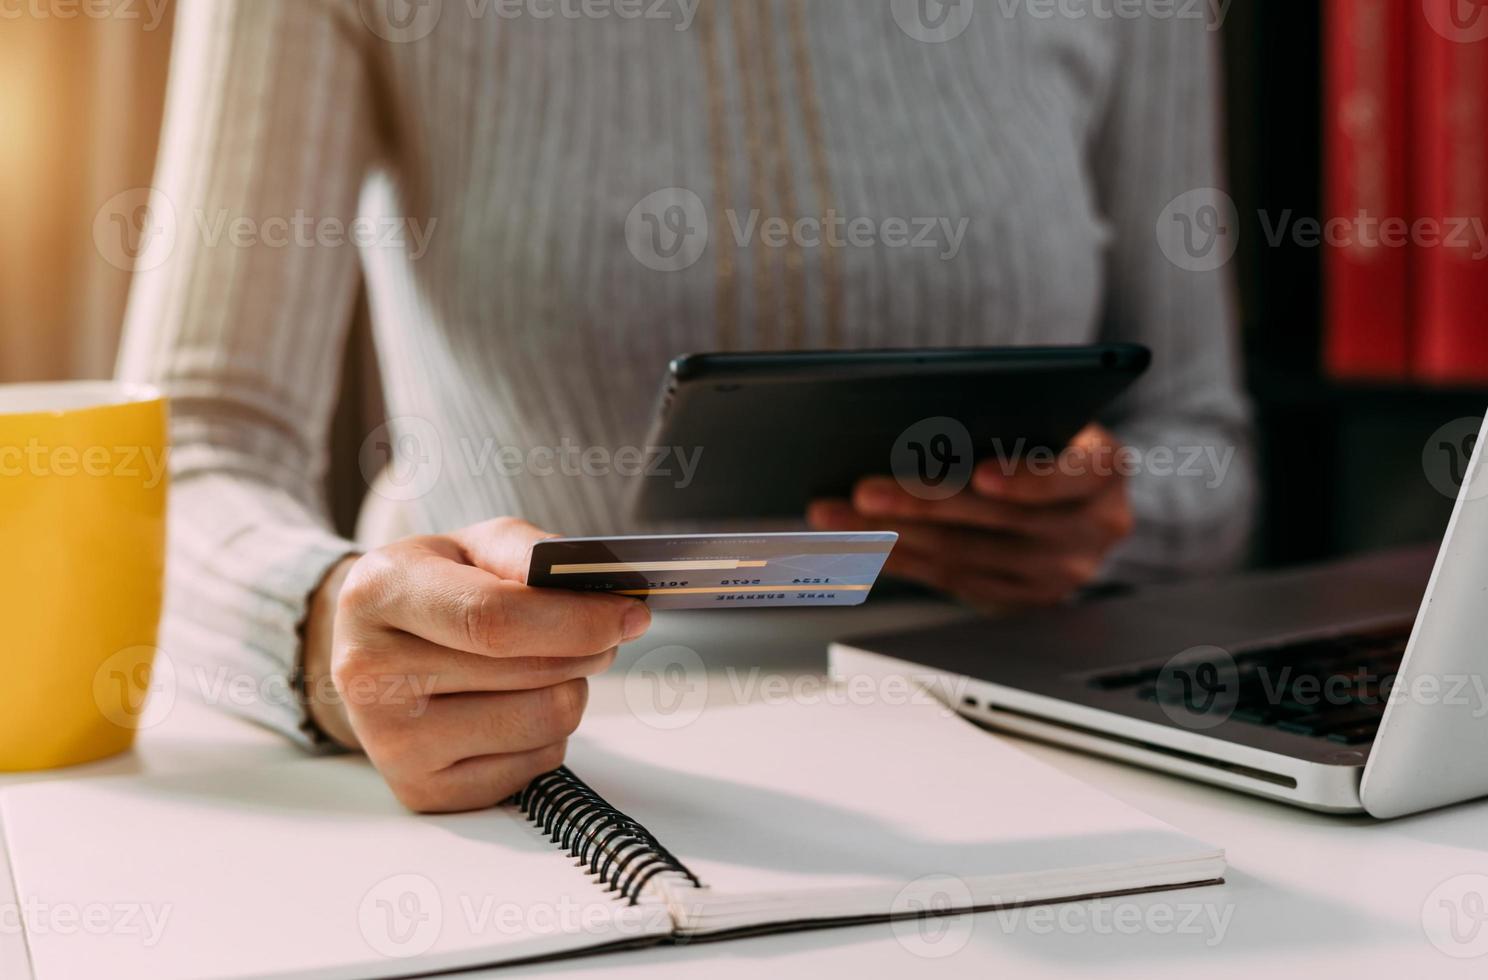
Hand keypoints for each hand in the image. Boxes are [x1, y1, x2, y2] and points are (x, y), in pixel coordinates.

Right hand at [303, 518, 650, 812]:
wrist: (373, 647)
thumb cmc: (437, 589)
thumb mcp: (473, 546)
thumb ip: (530, 553)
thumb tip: (601, 588)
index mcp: (381, 593)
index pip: (492, 619)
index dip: (576, 620)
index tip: (629, 614)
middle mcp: (371, 673)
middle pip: (531, 673)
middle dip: (590, 648)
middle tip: (602, 631)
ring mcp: (392, 742)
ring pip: (546, 721)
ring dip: (571, 689)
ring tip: (546, 668)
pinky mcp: (422, 790)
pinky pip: (537, 765)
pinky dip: (547, 734)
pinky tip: (515, 708)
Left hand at [808, 425, 1133, 609]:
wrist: (1071, 492)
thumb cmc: (1043, 437)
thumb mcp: (1042, 415)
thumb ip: (1003, 417)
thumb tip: (917, 419)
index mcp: (1104, 471)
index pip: (1073, 475)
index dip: (1027, 478)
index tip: (981, 474)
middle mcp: (1093, 529)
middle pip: (1000, 520)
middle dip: (923, 504)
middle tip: (865, 493)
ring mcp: (1060, 573)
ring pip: (966, 556)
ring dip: (892, 537)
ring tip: (839, 518)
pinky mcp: (1023, 600)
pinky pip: (953, 582)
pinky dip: (901, 560)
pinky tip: (859, 545)